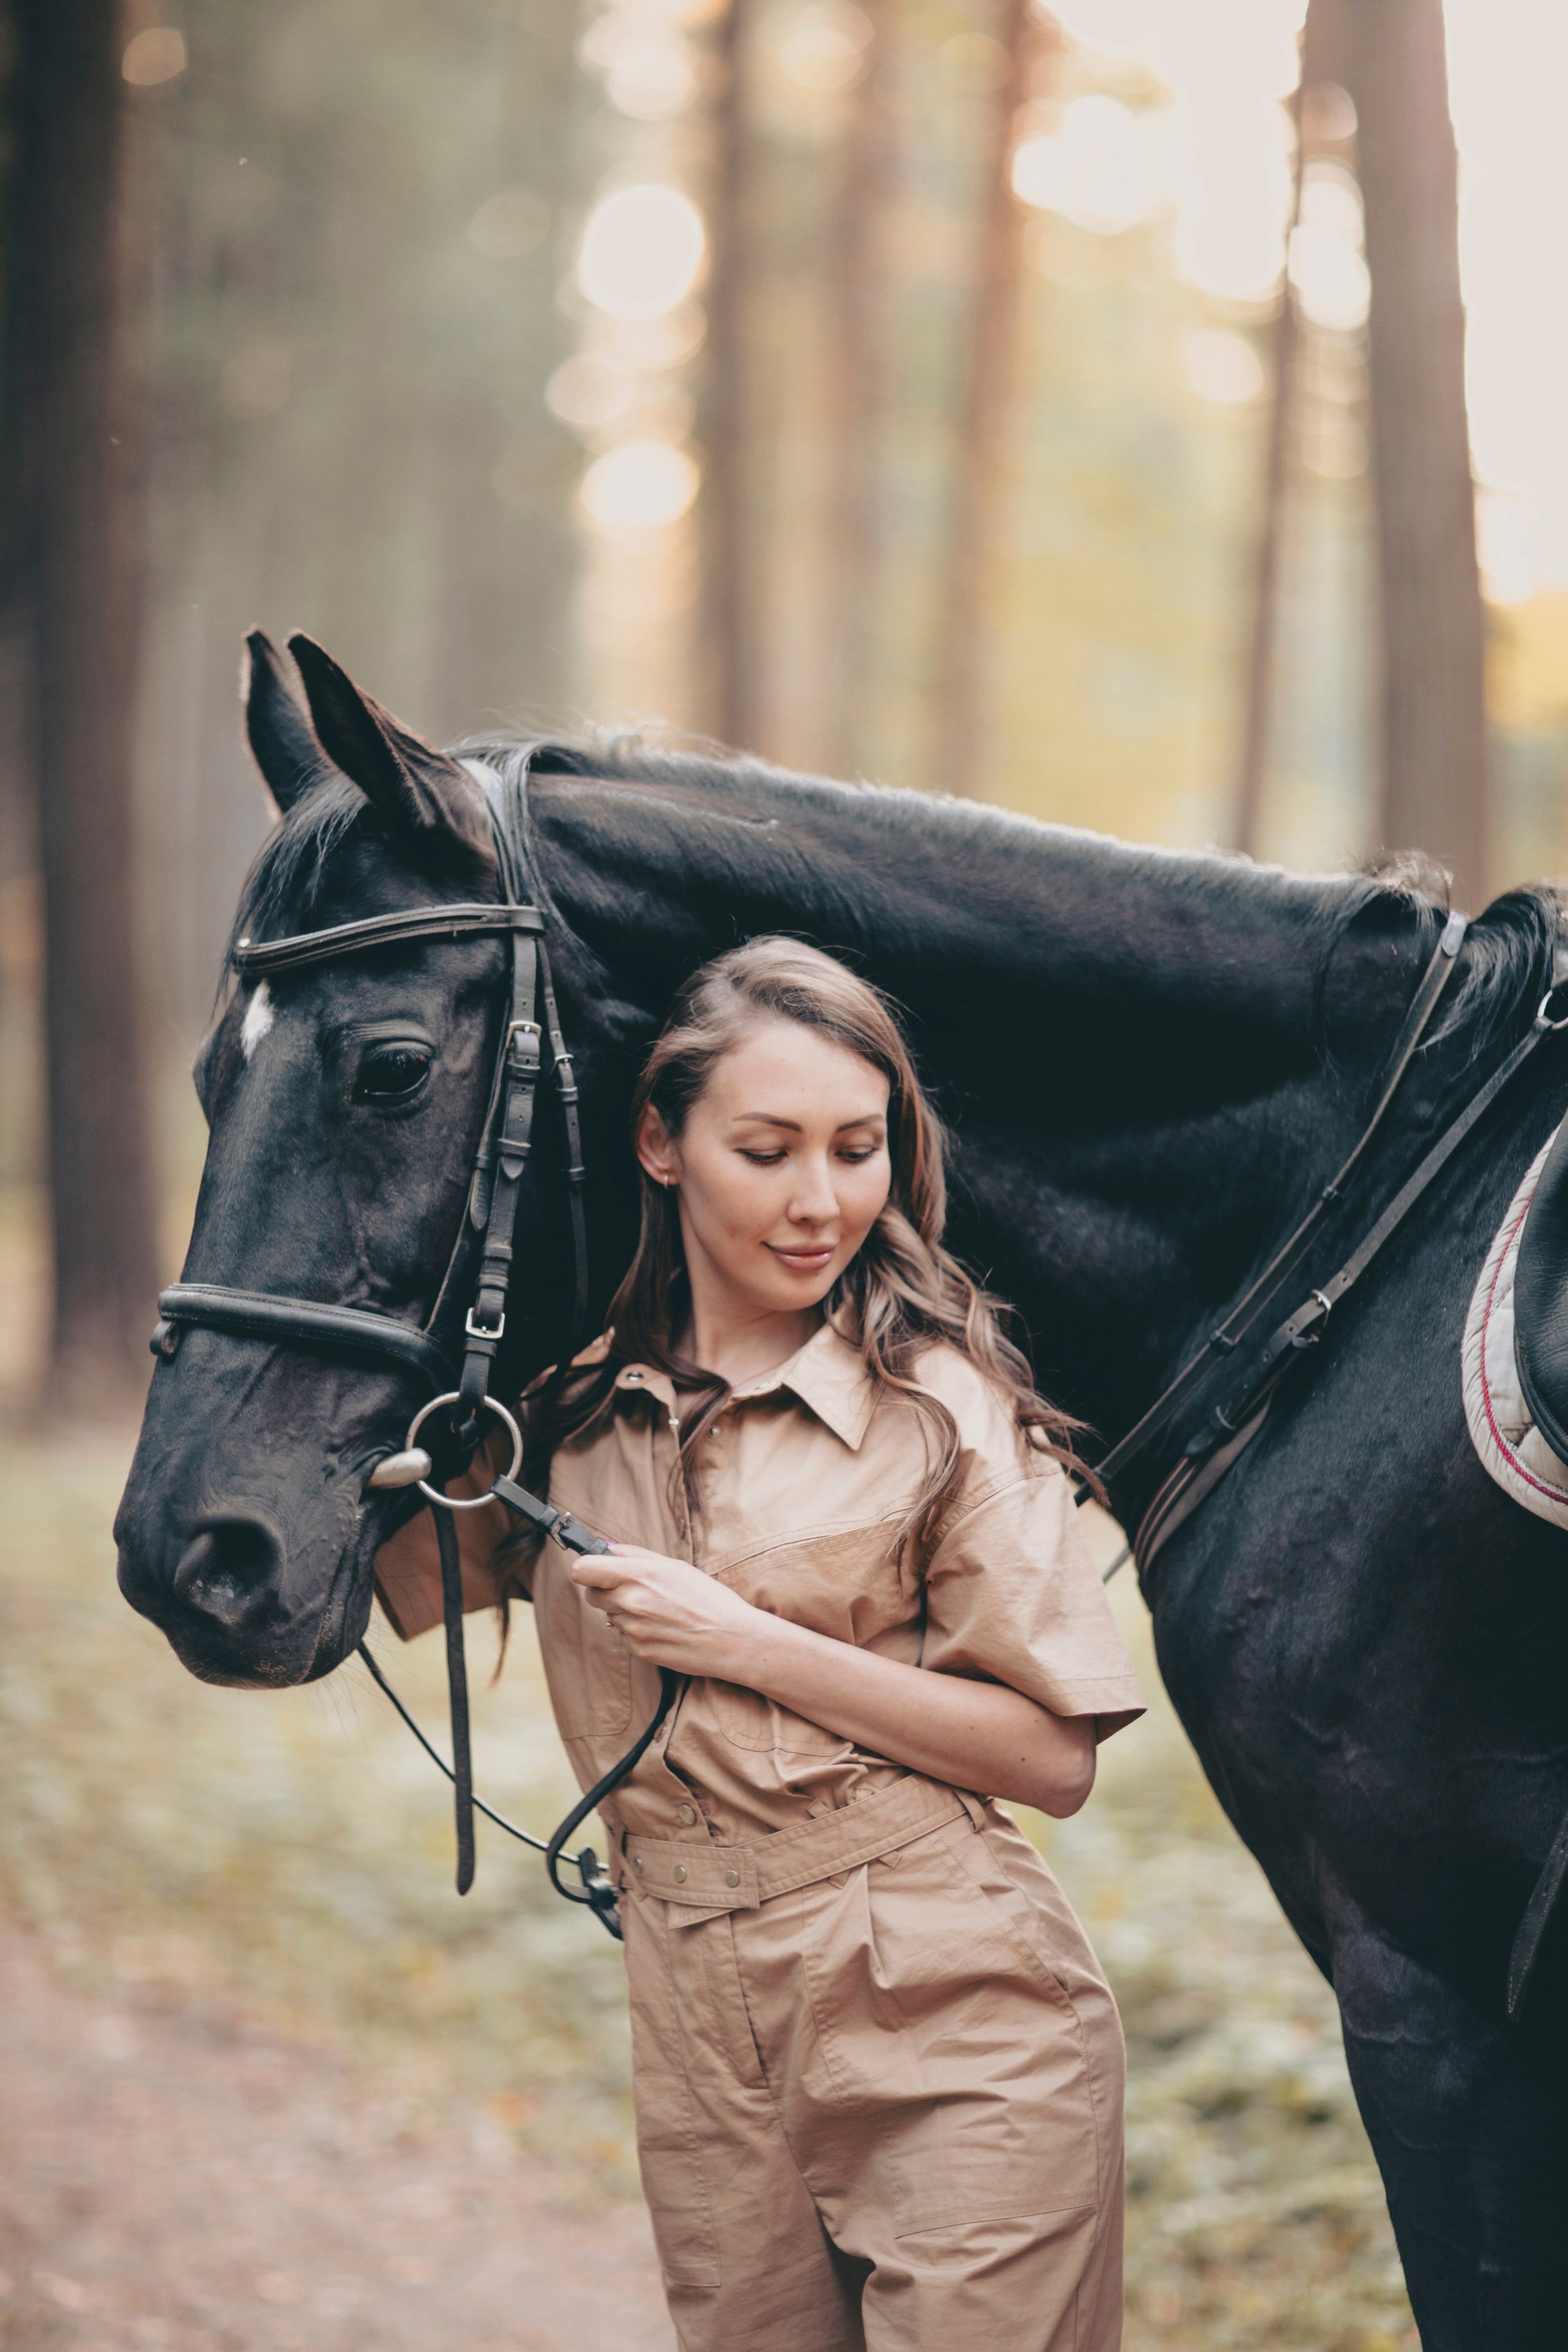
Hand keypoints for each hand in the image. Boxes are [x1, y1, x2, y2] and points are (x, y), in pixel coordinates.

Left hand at [571, 1544, 766, 1678]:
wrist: (731, 1639)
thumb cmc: (709, 1598)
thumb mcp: (674, 1566)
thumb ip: (635, 1555)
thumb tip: (606, 1547)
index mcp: (638, 1575)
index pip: (582, 1570)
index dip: (588, 1569)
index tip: (597, 1570)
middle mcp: (630, 1603)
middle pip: (592, 1595)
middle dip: (606, 1590)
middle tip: (634, 1589)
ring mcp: (632, 1629)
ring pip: (610, 1616)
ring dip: (625, 1611)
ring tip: (658, 1610)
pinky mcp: (638, 1651)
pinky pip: (625, 1635)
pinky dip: (637, 1630)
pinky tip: (663, 1627)